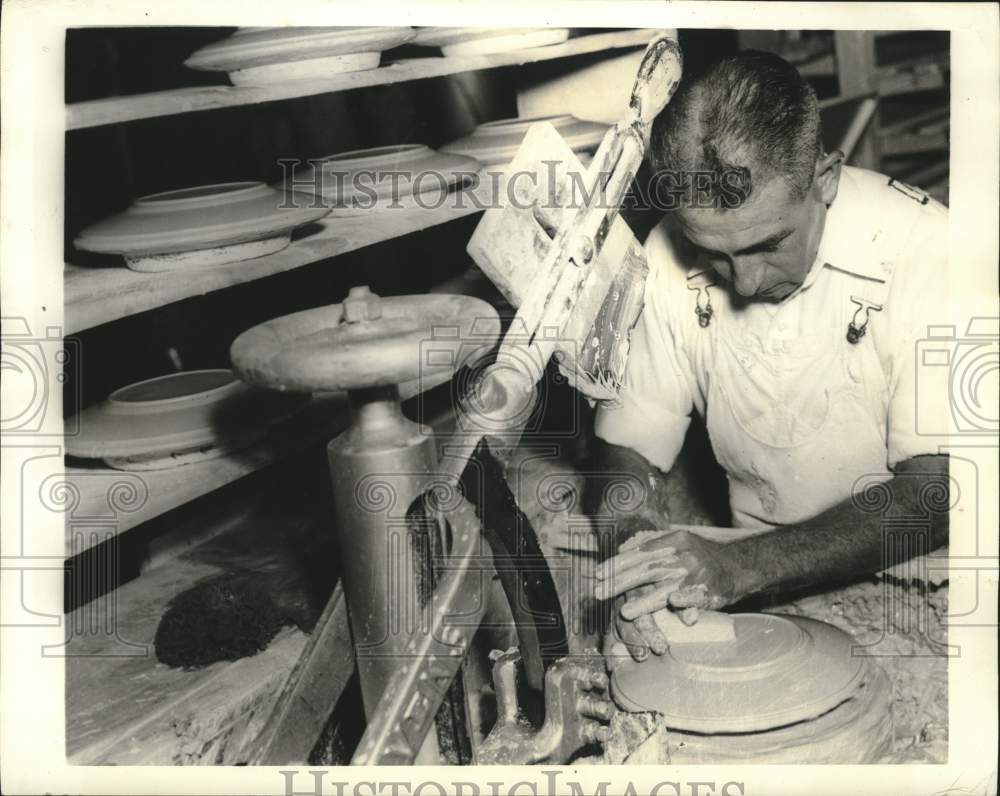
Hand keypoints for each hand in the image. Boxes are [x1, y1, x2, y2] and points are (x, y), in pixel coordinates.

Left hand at [596, 529, 739, 666]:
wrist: (739, 564)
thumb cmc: (701, 557)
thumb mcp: (679, 544)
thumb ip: (655, 548)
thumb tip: (623, 552)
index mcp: (674, 540)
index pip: (639, 552)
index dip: (616, 564)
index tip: (596, 574)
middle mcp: (684, 554)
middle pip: (647, 569)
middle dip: (620, 582)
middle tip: (598, 593)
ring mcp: (698, 572)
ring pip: (667, 588)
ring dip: (645, 601)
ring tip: (625, 611)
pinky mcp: (711, 589)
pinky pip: (696, 596)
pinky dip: (686, 601)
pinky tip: (675, 605)